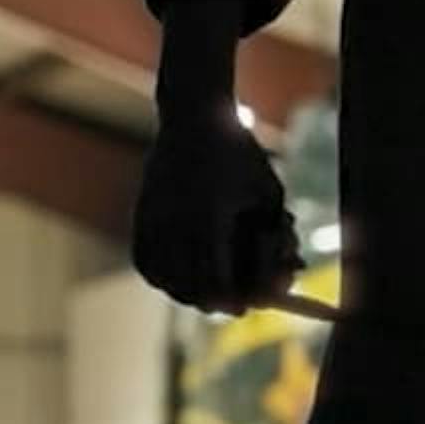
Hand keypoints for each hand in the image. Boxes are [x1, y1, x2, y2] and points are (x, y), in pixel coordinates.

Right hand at [132, 110, 300, 315]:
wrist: (193, 116)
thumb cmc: (241, 154)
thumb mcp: (269, 190)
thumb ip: (277, 236)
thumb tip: (283, 278)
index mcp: (212, 215)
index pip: (216, 278)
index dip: (230, 299)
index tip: (243, 308)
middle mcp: (177, 219)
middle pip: (189, 284)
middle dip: (209, 300)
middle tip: (224, 304)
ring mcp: (154, 216)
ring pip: (163, 275)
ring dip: (182, 290)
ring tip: (200, 293)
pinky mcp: (141, 212)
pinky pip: (144, 258)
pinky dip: (158, 274)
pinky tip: (173, 278)